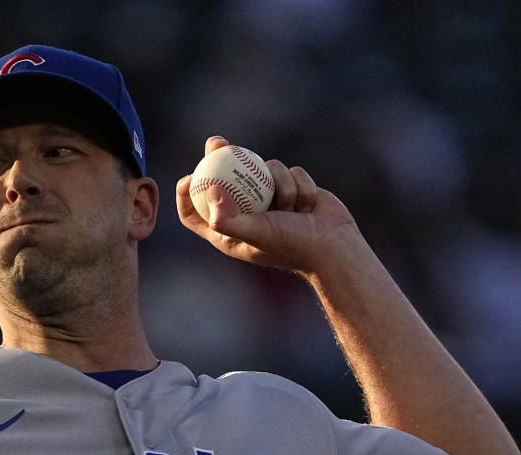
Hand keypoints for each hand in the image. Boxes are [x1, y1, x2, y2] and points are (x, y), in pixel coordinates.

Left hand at [176, 136, 360, 275]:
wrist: (335, 246)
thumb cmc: (293, 245)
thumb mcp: (256, 233)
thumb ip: (228, 218)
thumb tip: (208, 190)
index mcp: (228, 232)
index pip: (194, 214)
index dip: (186, 195)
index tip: (189, 176)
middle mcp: (244, 214)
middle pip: (221, 180)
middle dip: (217, 157)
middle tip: (216, 142)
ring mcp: (267, 199)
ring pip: (261, 169)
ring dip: (280, 183)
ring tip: (293, 209)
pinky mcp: (290, 187)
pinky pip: (287, 170)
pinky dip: (298, 184)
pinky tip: (308, 206)